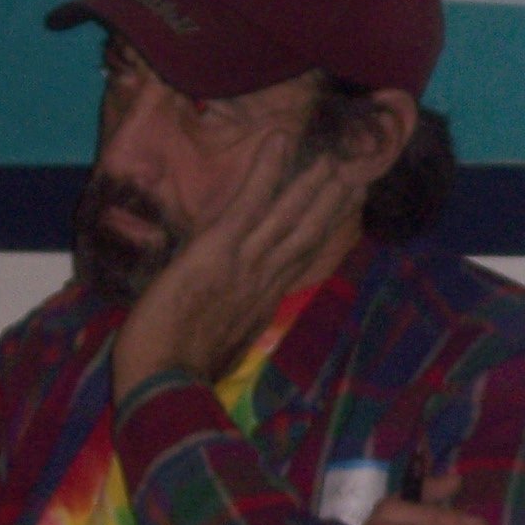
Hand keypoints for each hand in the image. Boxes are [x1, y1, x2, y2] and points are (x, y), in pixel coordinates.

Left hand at [112, 132, 361, 402]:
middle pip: (307, 234)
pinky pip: (249, 202)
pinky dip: (266, 170)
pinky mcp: (220, 249)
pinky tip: (279, 138)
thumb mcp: (212, 351)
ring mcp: (246, 262)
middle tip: (360, 172)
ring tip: (334, 153)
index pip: (299, 259)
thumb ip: (226, 329)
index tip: (346, 209)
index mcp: (261, 304)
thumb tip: (226, 327)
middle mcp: (264, 281)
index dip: (324, 231)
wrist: (164, 386)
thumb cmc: (176, 377)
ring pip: (289, 215)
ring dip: (313, 182)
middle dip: (334, 203)